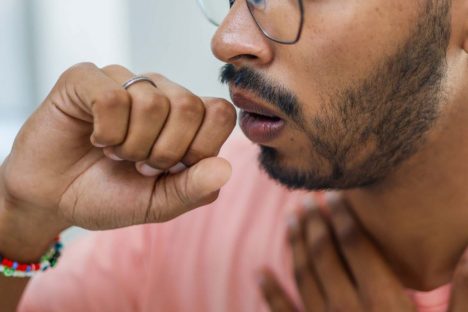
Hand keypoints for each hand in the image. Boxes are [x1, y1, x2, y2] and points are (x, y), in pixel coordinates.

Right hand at [0, 63, 236, 231]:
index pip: (221, 113)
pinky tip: (96, 138)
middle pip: (189, 106)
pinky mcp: (87, 78)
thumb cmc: (109, 195)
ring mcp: (125, 81)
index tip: (171, 168)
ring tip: (115, 152)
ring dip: (131, 145)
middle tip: (138, 163)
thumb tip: (226, 168)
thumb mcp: (159, 204)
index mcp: (185, 119)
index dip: (200, 147)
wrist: (54, 199)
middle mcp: (160, 93)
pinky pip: (112, 98)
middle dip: (162, 152)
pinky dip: (105, 132)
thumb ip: (194, 189)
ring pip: (152, 102)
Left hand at [259, 194, 467, 311]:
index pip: (356, 245)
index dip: (344, 216)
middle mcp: (348, 311)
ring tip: (289, 218)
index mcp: (385, 304)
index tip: (336, 194)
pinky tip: (259, 273)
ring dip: (294, 245)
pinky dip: (270, 293)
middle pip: (325, 254)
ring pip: (304, 276)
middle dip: (315, 223)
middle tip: (307, 197)